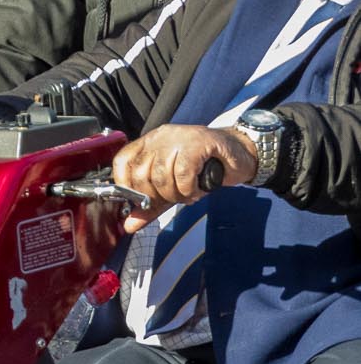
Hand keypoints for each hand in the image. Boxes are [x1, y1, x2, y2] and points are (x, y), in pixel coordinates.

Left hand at [111, 124, 255, 230]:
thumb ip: (151, 205)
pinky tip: (197, 190)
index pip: (122, 163)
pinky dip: (189, 190)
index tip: (139, 202)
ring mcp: (177, 138)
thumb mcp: (173, 188)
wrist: (240, 154)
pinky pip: (183, 174)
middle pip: (141, 173)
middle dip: (156, 196)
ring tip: (188, 194)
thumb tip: (129, 225)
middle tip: (173, 199)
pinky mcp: (197, 142)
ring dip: (175, 194)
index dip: (126, 186)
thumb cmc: (204, 169)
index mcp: (148, 144)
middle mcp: (159, 138)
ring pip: (161, 175)